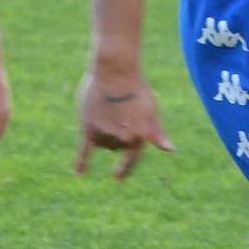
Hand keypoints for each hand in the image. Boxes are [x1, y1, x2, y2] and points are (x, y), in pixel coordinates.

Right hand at [75, 65, 172, 179]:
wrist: (115, 71)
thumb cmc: (135, 87)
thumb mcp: (151, 109)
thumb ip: (156, 132)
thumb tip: (169, 149)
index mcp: (139, 136)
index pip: (131, 159)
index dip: (124, 168)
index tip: (118, 176)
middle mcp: (122, 139)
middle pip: (115, 145)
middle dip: (115, 133)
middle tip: (116, 111)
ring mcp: (105, 134)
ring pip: (101, 142)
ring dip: (102, 131)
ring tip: (105, 109)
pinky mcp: (88, 128)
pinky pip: (84, 151)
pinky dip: (81, 162)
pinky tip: (79, 173)